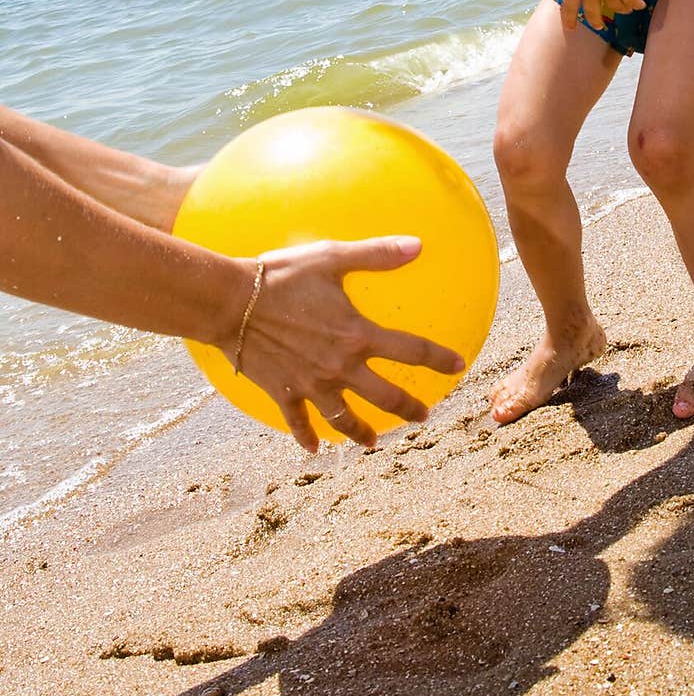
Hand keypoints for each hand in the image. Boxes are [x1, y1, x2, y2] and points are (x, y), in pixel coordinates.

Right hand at [230, 236, 465, 452]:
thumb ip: (377, 254)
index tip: (459, 367)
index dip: (439, 359)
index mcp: (357, 335)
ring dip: (361, 432)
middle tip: (423, 416)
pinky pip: (298, 423)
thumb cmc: (282, 275)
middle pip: (385, 396)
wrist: (231, 303)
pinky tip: (313, 450)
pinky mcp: (284, 392)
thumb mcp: (331, 257)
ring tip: (373, 442)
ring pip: (344, 420)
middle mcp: (340, 367)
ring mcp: (312, 385)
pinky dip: (307, 438)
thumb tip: (418, 244)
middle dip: (409, 409)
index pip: (411, 351)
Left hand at [560, 0, 644, 30]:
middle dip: (596, 22)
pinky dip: (637, 4)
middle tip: (600, 25)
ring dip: (621, 8)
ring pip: (616, 8)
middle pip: (592, 14)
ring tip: (625, 6)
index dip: (569, 19)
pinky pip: (632, 3)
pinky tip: (639, 4)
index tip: (571, 28)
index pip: (568, 7)